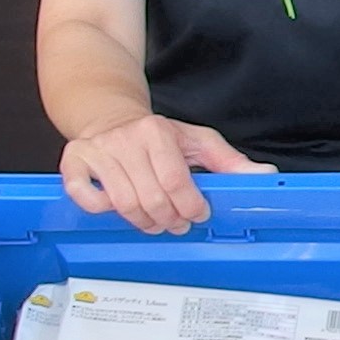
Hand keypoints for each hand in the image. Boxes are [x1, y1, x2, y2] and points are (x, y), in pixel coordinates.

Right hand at [62, 115, 261, 234]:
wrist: (109, 116)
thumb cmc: (158, 135)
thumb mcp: (197, 141)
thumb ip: (230, 162)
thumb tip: (267, 175)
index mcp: (156, 132)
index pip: (177, 181)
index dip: (191, 206)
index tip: (198, 213)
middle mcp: (124, 139)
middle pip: (151, 198)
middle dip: (170, 220)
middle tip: (178, 223)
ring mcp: (96, 151)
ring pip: (123, 204)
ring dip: (144, 222)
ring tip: (156, 222)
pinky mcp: (73, 162)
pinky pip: (85, 197)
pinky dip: (102, 210)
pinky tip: (118, 208)